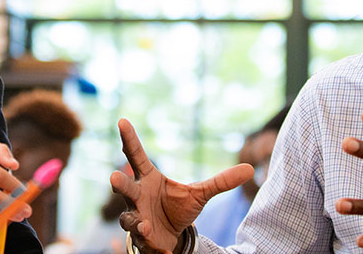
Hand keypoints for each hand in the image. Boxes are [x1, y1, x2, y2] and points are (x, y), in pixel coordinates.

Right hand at [109, 118, 252, 253]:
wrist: (172, 237)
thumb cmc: (179, 209)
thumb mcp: (201, 194)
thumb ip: (221, 182)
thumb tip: (250, 168)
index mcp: (149, 178)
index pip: (136, 155)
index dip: (129, 139)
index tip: (122, 121)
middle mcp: (137, 196)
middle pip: (124, 186)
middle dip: (118, 182)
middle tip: (113, 177)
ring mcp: (136, 217)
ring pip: (127, 217)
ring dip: (134, 221)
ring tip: (145, 224)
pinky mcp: (140, 237)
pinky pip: (140, 239)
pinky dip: (149, 242)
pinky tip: (161, 247)